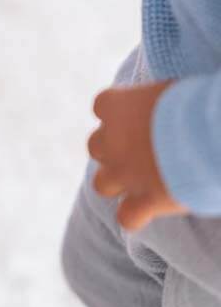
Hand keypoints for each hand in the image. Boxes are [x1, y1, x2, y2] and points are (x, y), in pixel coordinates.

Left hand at [88, 81, 184, 230]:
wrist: (211, 134)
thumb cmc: (198, 102)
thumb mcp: (174, 89)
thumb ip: (159, 100)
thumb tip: (170, 102)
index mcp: (117, 106)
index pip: (104, 105)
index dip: (120, 112)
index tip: (139, 114)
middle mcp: (111, 141)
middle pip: (96, 146)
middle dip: (114, 149)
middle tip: (142, 149)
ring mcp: (125, 174)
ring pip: (101, 184)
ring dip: (117, 183)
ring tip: (143, 181)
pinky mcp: (144, 201)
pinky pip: (127, 217)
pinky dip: (135, 216)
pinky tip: (148, 212)